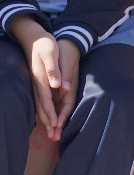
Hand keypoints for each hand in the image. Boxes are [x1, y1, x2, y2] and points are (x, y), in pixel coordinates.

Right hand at [11, 16, 78, 140]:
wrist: (33, 36)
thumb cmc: (45, 44)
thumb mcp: (51, 53)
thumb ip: (54, 70)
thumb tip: (58, 85)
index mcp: (42, 79)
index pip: (47, 100)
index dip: (51, 114)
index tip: (55, 126)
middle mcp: (38, 84)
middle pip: (43, 107)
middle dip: (48, 123)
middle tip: (53, 138)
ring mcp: (37, 84)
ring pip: (41, 106)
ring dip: (46, 121)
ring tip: (51, 134)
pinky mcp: (39, 83)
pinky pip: (41, 101)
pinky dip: (45, 112)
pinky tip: (47, 120)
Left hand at [53, 38, 80, 131]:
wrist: (69, 45)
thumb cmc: (66, 54)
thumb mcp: (65, 62)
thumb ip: (64, 75)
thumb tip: (64, 88)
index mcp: (68, 87)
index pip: (65, 105)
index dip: (61, 116)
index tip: (57, 126)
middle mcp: (66, 91)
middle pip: (63, 111)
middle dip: (59, 125)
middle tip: (54, 138)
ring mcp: (64, 91)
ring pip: (59, 110)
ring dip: (56, 123)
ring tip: (52, 135)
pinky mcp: (60, 89)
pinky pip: (56, 104)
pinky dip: (54, 114)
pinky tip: (50, 121)